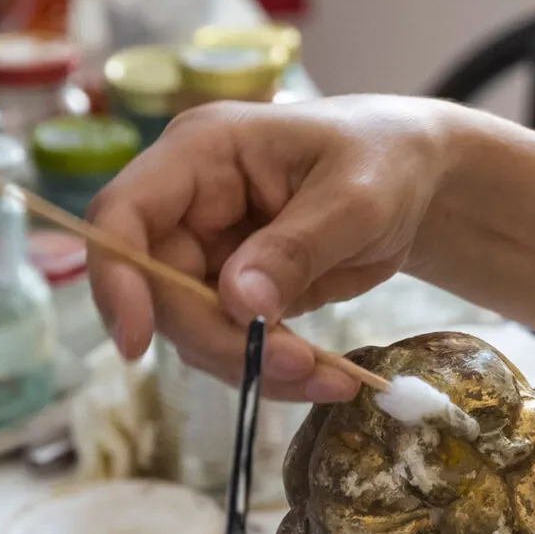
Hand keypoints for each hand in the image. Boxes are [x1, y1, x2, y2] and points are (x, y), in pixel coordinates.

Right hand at [88, 95, 460, 402]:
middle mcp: (190, 203)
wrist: (418, 180)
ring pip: (194, 327)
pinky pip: (233, 341)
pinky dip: (275, 370)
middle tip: (299, 367)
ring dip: (253, 365)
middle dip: (220, 340)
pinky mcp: (237, 290)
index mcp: (202, 153)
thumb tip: (238, 303)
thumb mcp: (356, 198)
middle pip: (159, 288)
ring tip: (332, 380)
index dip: (117, 280)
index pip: (123, 215)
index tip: (135, 345)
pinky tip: (329, 378)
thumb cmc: (385, 161)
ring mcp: (210, 249)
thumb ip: (296, 248)